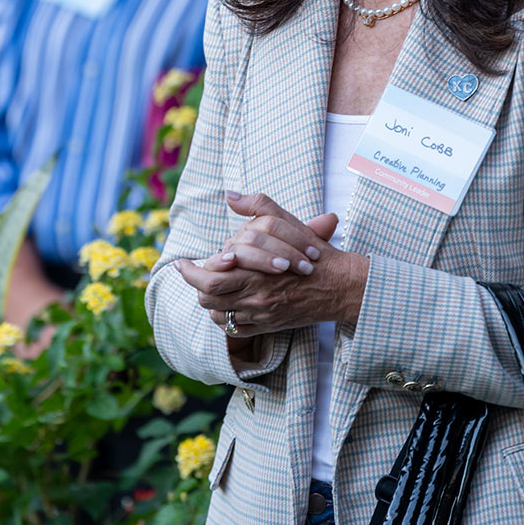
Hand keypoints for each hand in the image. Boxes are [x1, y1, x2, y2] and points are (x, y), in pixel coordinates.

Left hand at [176, 192, 367, 339]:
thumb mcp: (289, 223)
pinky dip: (223, 316)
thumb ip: (259, 206)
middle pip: (208, 298)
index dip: (190, 271)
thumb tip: (231, 196)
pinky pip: (234, 327)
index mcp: (256, 272)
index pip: (209, 278)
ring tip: (206, 285)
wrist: (341, 285)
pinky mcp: (268, 326)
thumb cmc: (314, 252)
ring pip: (217, 313)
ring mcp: (261, 315)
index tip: (182, 262)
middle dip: (193, 284)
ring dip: (208, 299)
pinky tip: (225, 302)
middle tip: (187, 272)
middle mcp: (255, 297)